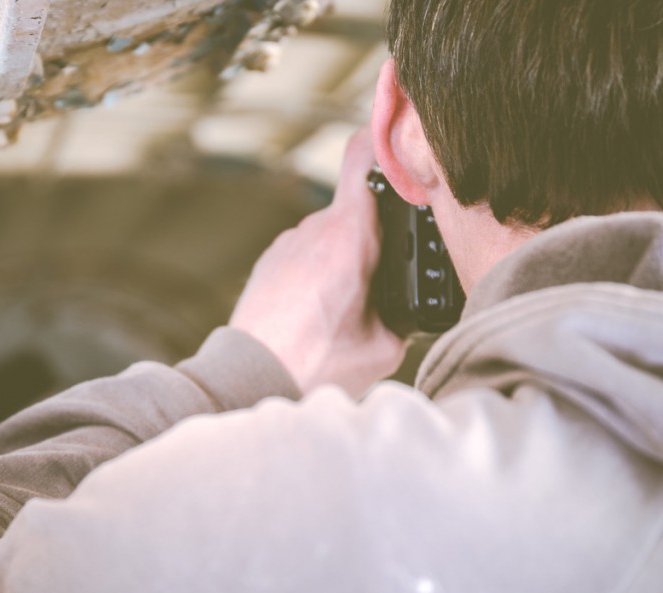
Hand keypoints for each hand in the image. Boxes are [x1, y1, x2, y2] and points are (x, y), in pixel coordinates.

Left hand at [229, 126, 404, 396]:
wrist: (249, 379)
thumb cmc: (313, 365)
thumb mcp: (384, 347)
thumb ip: (406, 314)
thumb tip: (413, 308)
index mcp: (347, 237)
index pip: (363, 155)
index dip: (384, 143)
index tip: (402, 151)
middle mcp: (312, 229)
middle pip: (357, 208)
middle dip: (376, 235)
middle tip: (386, 278)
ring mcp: (286, 243)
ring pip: (331, 234)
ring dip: (345, 257)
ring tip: (346, 307)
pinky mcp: (269, 262)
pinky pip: (306, 253)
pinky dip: (319, 272)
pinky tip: (318, 311)